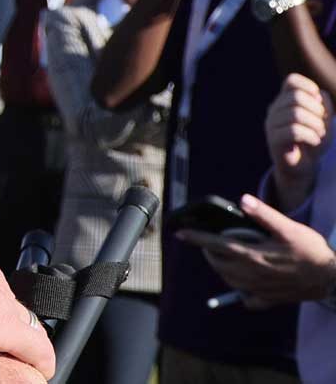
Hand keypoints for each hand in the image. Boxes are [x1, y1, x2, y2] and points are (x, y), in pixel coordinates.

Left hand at [182, 193, 335, 307]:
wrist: (332, 277)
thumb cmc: (311, 250)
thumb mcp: (289, 227)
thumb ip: (264, 214)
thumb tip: (242, 200)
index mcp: (253, 255)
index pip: (215, 245)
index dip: (196, 238)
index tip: (179, 233)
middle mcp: (252, 275)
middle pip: (218, 264)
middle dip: (208, 252)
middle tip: (208, 242)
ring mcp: (259, 290)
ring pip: (228, 280)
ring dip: (221, 268)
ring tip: (224, 256)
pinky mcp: (269, 300)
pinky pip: (246, 298)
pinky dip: (240, 290)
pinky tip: (245, 281)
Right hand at [267, 73, 329, 208]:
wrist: (303, 167)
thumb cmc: (313, 140)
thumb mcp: (324, 121)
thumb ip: (324, 105)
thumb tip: (318, 94)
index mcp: (285, 101)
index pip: (292, 81)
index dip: (308, 86)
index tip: (319, 101)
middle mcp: (274, 110)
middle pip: (296, 97)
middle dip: (317, 111)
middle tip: (323, 125)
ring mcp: (271, 125)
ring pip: (295, 114)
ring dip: (316, 125)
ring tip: (320, 135)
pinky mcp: (274, 141)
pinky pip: (294, 131)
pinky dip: (311, 135)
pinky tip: (315, 141)